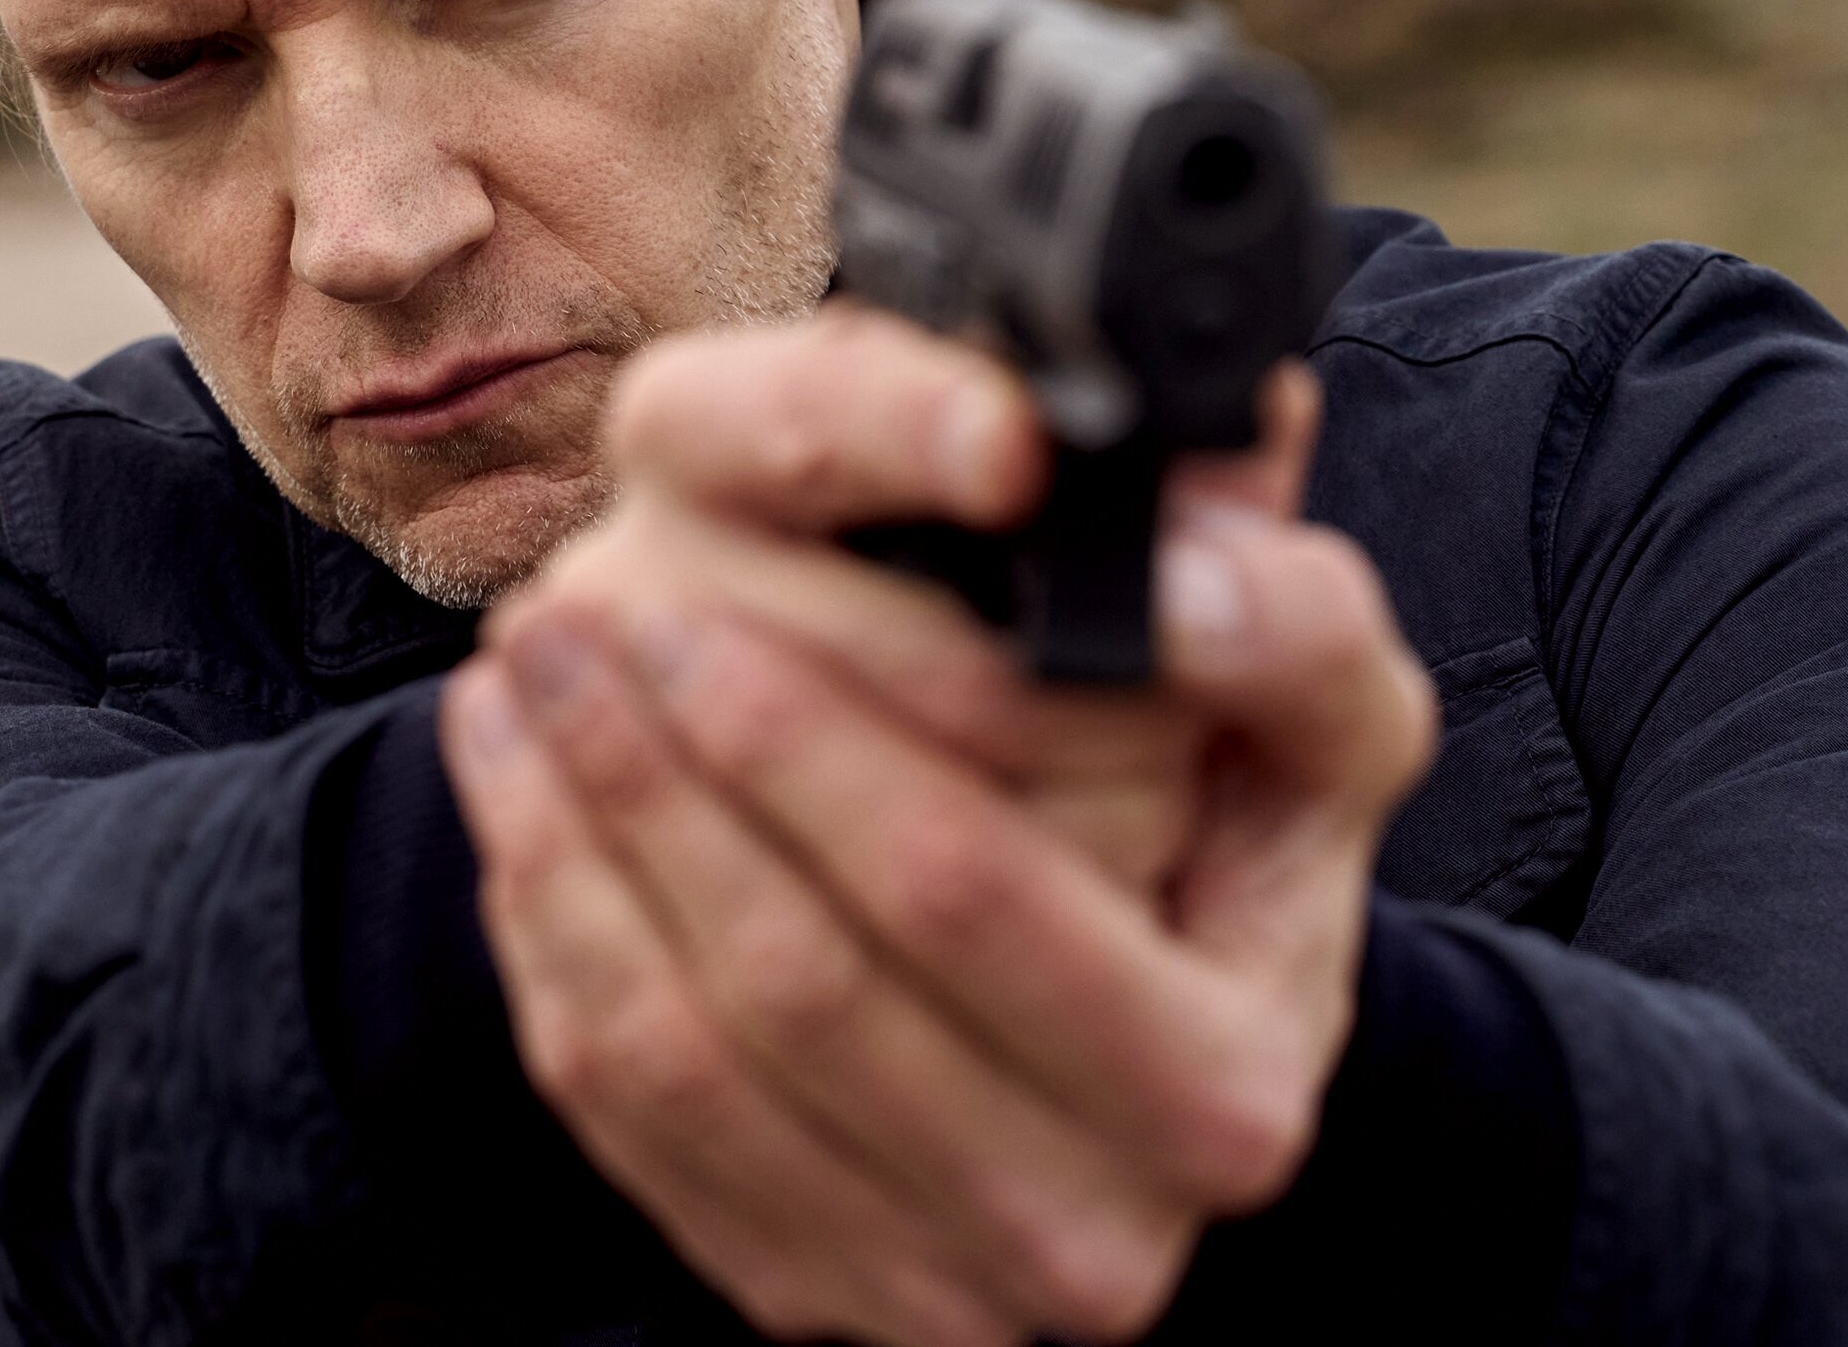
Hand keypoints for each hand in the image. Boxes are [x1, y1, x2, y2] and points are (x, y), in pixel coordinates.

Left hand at [441, 310, 1436, 1346]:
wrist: (1177, 1010)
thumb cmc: (1240, 825)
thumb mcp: (1323, 720)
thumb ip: (1291, 628)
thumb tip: (1182, 573)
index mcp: (1222, 1091)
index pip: (971, 893)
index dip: (818, 744)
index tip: (692, 605)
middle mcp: (1087, 1235)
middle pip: (804, 981)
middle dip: (662, 780)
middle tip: (567, 612)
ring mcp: (937, 1287)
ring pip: (687, 1055)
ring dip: (579, 847)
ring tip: (523, 679)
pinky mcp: (811, 1290)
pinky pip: (630, 1119)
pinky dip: (556, 943)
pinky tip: (527, 798)